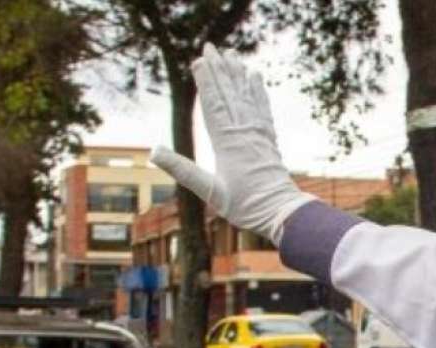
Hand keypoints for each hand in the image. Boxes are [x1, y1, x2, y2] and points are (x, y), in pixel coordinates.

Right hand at [149, 44, 313, 244]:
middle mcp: (244, 133)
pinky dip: (258, 91)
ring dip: (237, 74)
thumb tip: (153, 151)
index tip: (199, 61)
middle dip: (219, 69)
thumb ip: (182, 170)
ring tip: (231, 54)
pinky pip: (262, 109)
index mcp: (227, 143)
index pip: (213, 105)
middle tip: (211, 46)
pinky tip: (255, 77)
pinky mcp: (269, 140)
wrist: (281, 212)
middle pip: (229, 95)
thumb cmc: (245, 206)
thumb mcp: (209, 191)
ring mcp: (258, 135)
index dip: (206, 82)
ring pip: (246, 97)